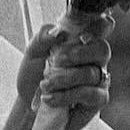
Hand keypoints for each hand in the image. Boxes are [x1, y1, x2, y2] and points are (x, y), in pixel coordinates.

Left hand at [18, 11, 112, 129]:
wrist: (27, 103)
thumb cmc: (34, 76)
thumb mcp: (32, 53)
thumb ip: (42, 38)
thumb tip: (57, 32)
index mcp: (82, 43)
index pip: (102, 27)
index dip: (99, 26)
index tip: (81, 36)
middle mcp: (94, 59)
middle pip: (102, 49)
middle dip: (78, 54)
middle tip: (57, 61)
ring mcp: (98, 79)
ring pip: (92, 74)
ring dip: (64, 79)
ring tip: (45, 85)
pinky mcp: (97, 100)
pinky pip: (92, 95)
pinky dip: (68, 96)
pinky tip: (51, 98)